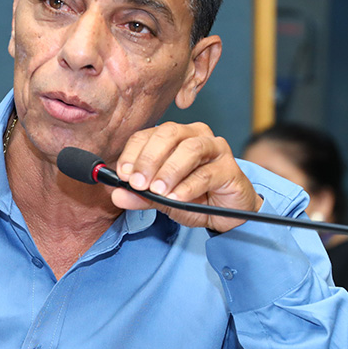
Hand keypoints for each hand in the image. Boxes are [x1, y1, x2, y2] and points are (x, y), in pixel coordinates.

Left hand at [110, 122, 261, 232]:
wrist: (225, 214)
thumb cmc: (194, 197)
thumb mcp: (161, 198)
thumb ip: (140, 195)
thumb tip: (117, 194)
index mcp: (174, 137)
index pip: (148, 135)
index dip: (133, 153)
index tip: (123, 174)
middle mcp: (195, 135)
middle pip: (169, 134)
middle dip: (149, 159)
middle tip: (138, 182)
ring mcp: (215, 149)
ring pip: (190, 149)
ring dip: (169, 171)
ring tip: (158, 191)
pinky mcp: (230, 168)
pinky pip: (207, 173)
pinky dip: (189, 186)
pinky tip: (177, 198)